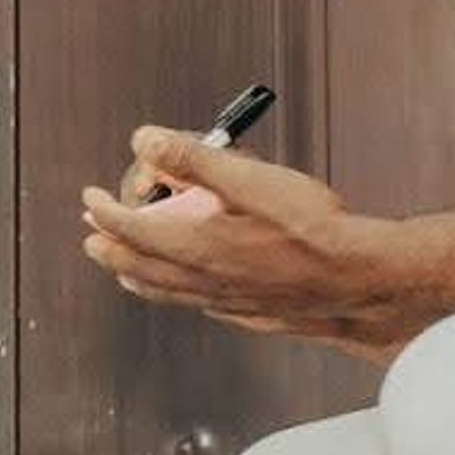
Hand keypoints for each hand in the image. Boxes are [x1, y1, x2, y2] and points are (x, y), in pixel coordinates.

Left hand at [77, 127, 444, 360]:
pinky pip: (199, 306)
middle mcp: (205, 281)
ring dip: (137, 276)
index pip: (132, 229)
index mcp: (197, 247)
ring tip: (122, 270)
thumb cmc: (317, 231)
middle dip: (111, 248)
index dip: (106, 211)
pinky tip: (187, 290)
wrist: (363, 280)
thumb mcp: (253, 179)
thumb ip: (195, 159)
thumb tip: (147, 140)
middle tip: (93, 234)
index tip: (91, 198)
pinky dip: (178, 295)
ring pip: (166, 293)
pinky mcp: (251, 314)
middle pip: (140, 267)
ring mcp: (226, 302)